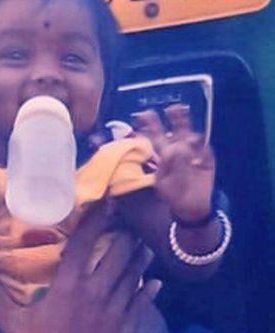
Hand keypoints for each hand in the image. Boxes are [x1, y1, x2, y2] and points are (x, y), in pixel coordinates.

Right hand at [0, 204, 154, 332]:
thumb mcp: (10, 322)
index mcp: (67, 286)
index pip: (85, 242)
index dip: (98, 218)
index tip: (107, 203)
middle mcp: (94, 293)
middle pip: (118, 252)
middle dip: (125, 235)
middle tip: (127, 226)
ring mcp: (113, 311)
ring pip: (134, 274)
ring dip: (140, 257)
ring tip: (143, 245)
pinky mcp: (124, 329)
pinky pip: (142, 302)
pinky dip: (149, 289)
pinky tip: (154, 281)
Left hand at [132, 104, 214, 222]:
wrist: (193, 207)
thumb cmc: (174, 197)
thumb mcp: (164, 185)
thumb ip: (169, 165)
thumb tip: (178, 147)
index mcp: (164, 157)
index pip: (156, 138)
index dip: (149, 127)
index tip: (142, 116)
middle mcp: (179, 150)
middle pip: (176, 129)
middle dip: (174, 117)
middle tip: (172, 107)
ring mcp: (194, 152)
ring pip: (191, 134)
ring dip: (189, 127)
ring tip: (185, 124)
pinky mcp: (207, 158)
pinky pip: (205, 151)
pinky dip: (201, 153)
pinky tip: (197, 164)